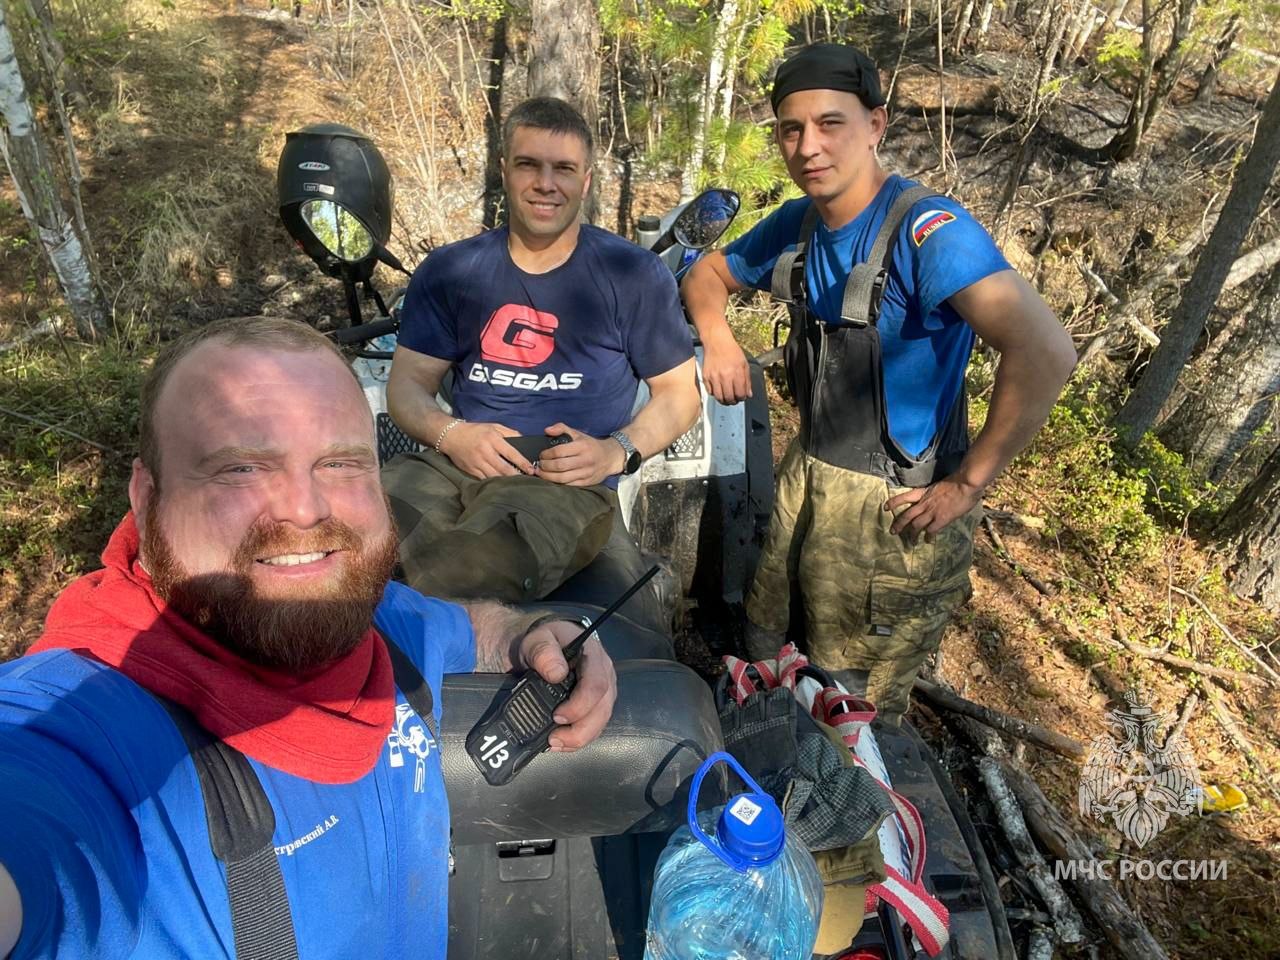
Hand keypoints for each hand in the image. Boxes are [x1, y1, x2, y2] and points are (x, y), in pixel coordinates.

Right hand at [438, 420, 532, 478]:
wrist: (451, 436)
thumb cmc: (475, 431)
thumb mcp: (494, 426)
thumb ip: (510, 433)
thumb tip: (524, 441)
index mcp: (492, 439)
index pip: (511, 453)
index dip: (522, 463)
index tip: (532, 470)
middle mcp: (485, 452)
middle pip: (504, 468)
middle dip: (517, 475)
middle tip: (527, 480)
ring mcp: (477, 463)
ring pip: (495, 476)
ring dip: (507, 482)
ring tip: (517, 485)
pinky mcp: (471, 471)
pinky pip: (485, 480)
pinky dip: (495, 483)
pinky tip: (502, 486)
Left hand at [518, 620, 616, 751]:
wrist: (545, 647)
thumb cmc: (545, 642)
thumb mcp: (537, 639)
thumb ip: (543, 651)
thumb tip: (556, 673)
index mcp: (593, 655)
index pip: (596, 684)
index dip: (579, 705)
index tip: (557, 715)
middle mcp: (604, 674)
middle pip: (602, 709)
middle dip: (580, 730)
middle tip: (554, 738)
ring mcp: (603, 692)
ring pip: (601, 721)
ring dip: (579, 738)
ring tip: (554, 743)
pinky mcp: (597, 705)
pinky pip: (594, 726)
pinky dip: (578, 739)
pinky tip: (561, 743)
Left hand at [534, 423, 625, 486]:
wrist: (610, 457)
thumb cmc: (590, 445)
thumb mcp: (578, 433)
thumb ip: (561, 428)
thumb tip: (547, 430)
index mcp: (582, 446)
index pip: (559, 451)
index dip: (546, 454)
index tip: (541, 455)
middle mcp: (585, 460)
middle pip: (559, 466)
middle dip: (545, 466)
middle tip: (539, 465)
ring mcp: (586, 473)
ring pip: (562, 478)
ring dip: (548, 477)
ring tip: (541, 473)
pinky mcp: (586, 482)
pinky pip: (568, 484)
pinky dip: (557, 483)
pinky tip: (551, 479)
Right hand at [701, 332, 750, 404]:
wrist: (717, 342)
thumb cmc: (731, 351)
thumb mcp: (744, 364)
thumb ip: (747, 380)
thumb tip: (748, 394)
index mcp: (736, 372)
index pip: (740, 394)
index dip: (742, 398)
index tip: (741, 397)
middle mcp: (725, 376)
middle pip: (729, 398)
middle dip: (733, 401)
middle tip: (734, 400)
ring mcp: (714, 377)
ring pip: (719, 397)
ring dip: (724, 401)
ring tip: (726, 398)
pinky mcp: (705, 376)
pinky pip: (710, 392)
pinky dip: (715, 394)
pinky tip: (719, 390)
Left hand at [884, 475, 983, 542]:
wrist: (965, 483)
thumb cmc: (957, 481)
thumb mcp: (940, 486)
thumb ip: (935, 494)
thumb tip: (938, 500)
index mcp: (924, 493)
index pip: (905, 497)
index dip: (894, 502)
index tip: (885, 507)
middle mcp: (924, 503)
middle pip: (907, 515)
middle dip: (898, 524)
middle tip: (893, 532)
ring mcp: (932, 512)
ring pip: (916, 526)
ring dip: (912, 535)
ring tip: (911, 542)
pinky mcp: (941, 520)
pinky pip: (931, 531)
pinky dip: (928, 537)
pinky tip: (928, 541)